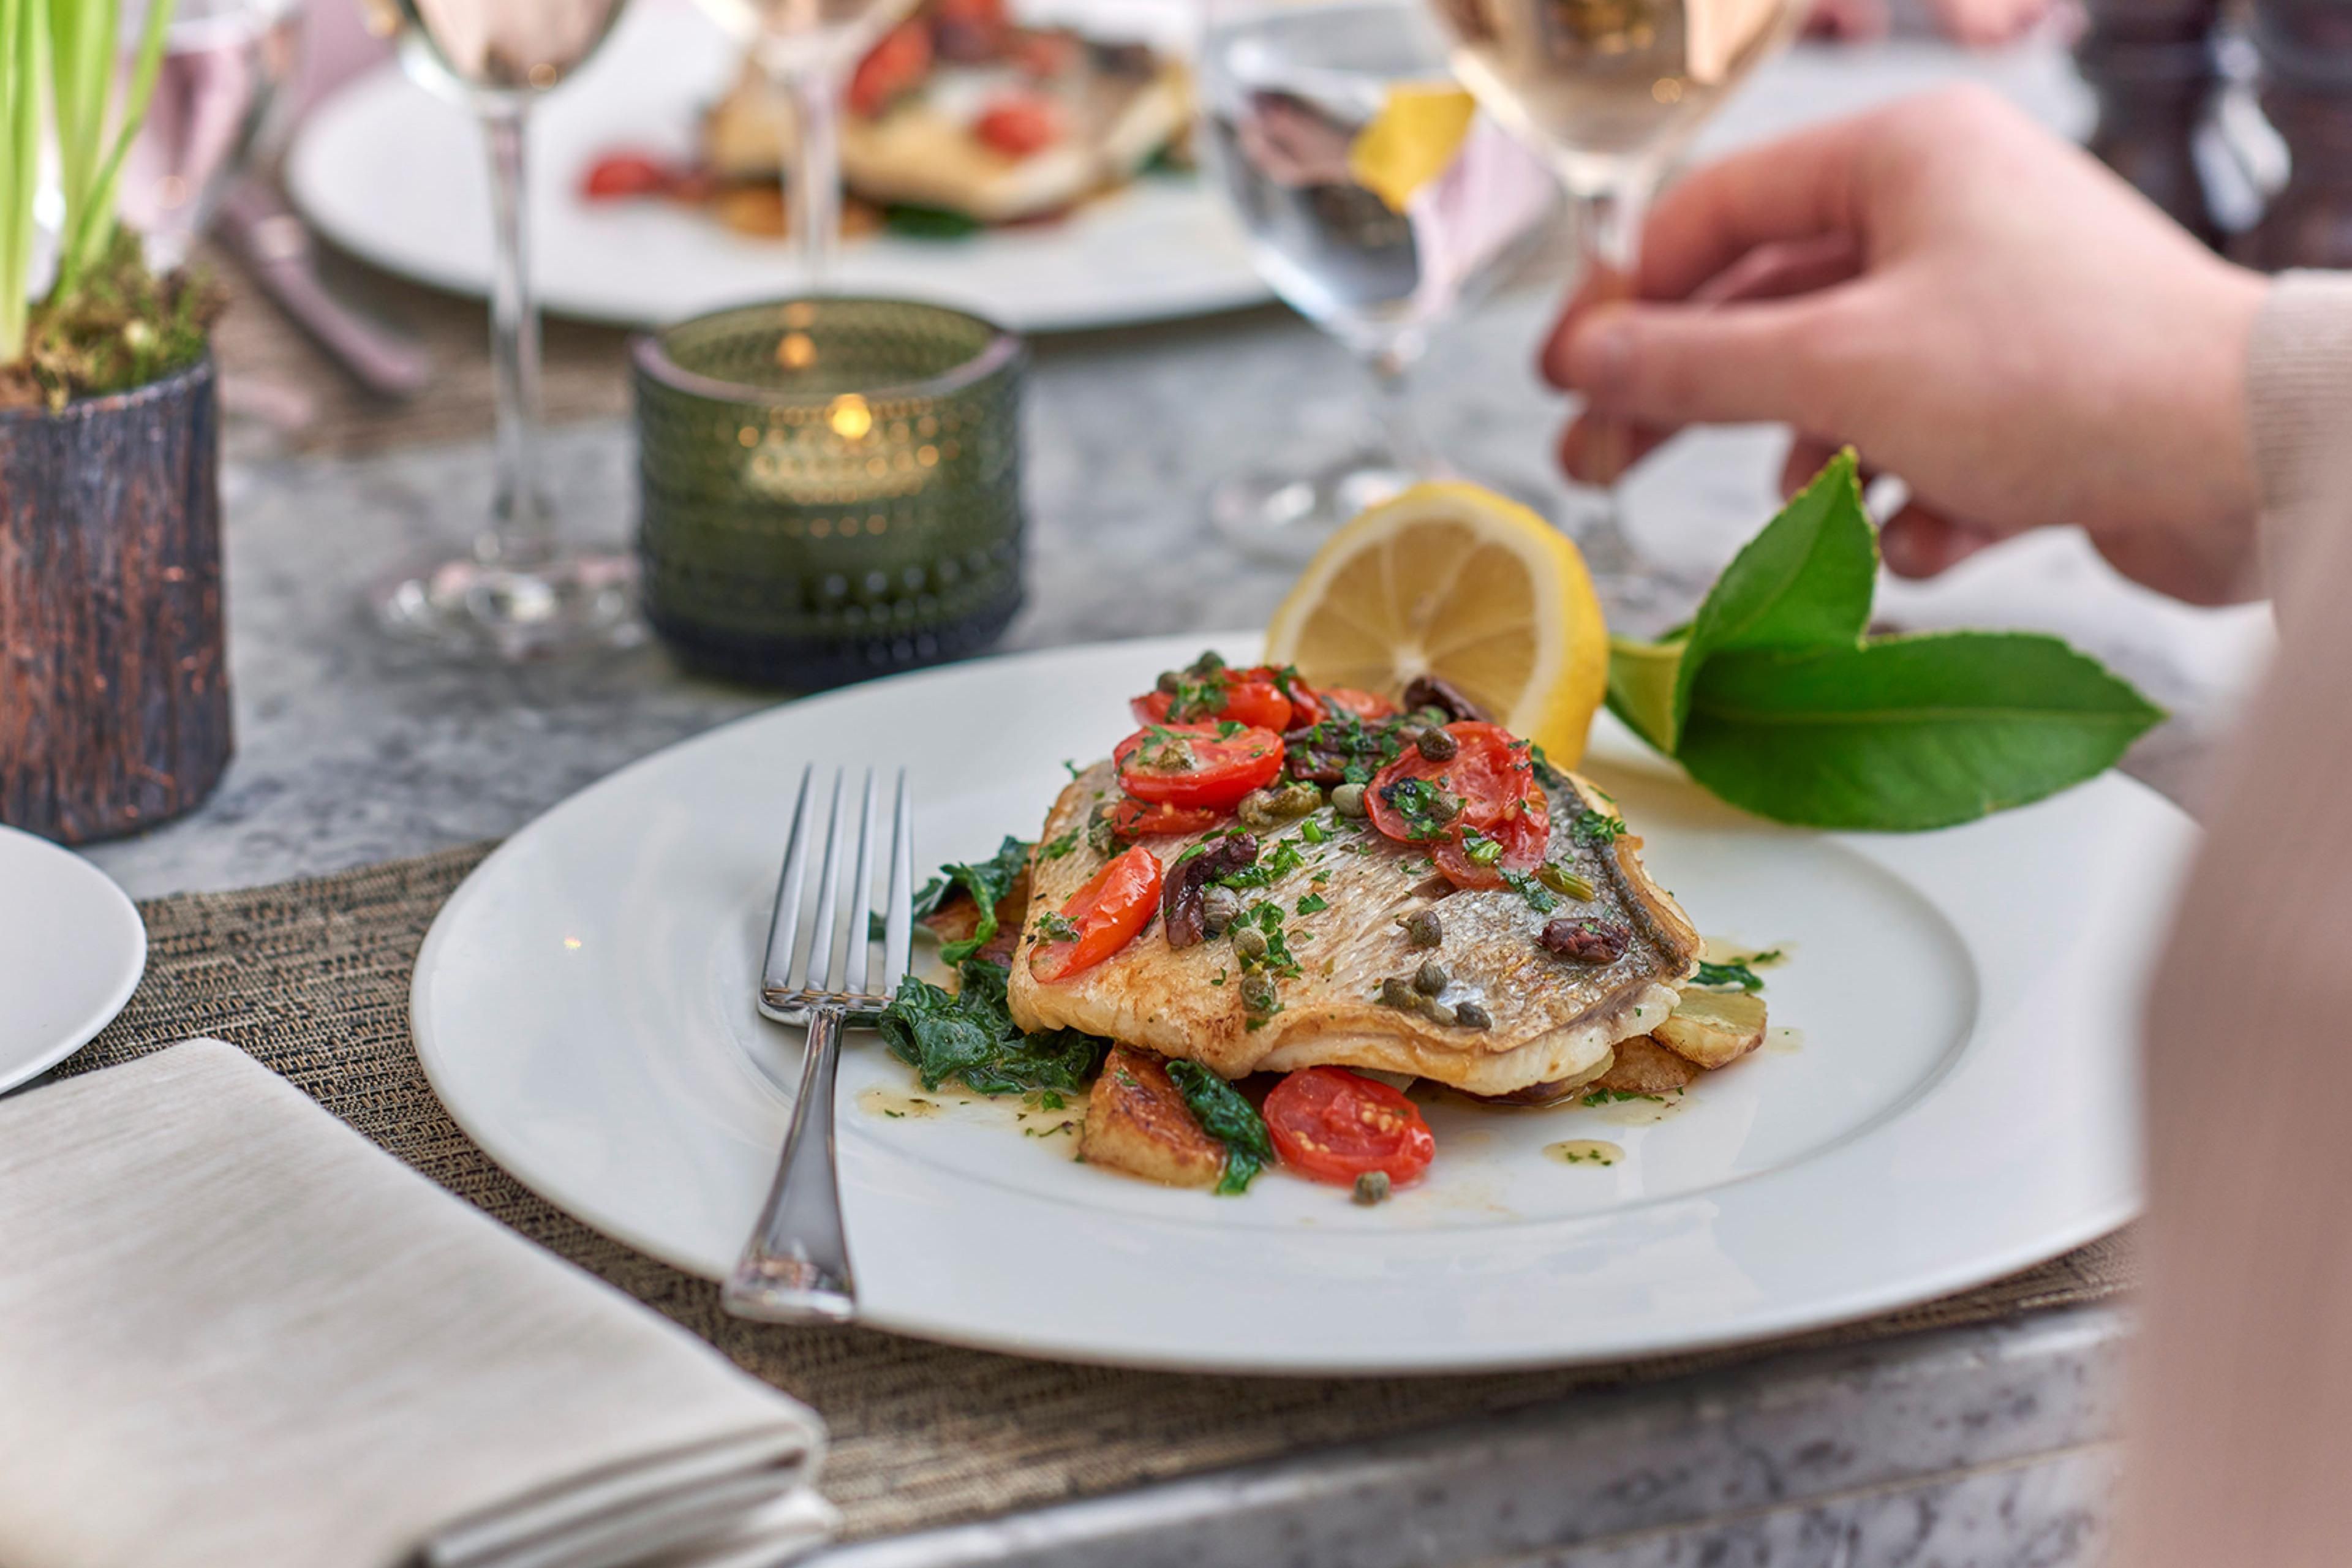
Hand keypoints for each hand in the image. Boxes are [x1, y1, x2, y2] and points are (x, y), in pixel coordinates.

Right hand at [1540, 87, 2268, 604]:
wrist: (2253, 461)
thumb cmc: (2052, 377)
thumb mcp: (1837, 368)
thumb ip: (1694, 366)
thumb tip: (1583, 364)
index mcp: (1899, 159)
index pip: (1713, 214)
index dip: (1623, 301)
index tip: (1561, 381)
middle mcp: (1948, 215)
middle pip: (1767, 307)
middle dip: (1691, 398)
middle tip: (1599, 469)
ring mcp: (1994, 305)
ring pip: (1844, 384)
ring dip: (1816, 458)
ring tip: (1807, 507)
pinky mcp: (2037, 394)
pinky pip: (1926, 442)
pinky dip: (1916, 497)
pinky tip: (1942, 532)